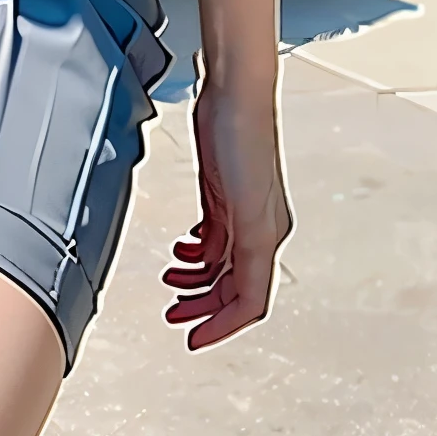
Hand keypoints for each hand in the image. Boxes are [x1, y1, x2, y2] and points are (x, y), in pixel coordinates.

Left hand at [162, 77, 292, 349]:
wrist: (233, 95)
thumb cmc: (243, 141)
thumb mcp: (246, 210)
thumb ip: (245, 258)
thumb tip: (244, 305)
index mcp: (266, 238)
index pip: (249, 302)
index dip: (222, 327)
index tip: (193, 340)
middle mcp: (257, 229)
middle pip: (232, 287)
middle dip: (203, 306)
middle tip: (172, 314)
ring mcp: (239, 210)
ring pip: (220, 264)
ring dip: (196, 278)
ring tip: (169, 278)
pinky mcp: (222, 192)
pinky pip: (212, 236)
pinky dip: (196, 250)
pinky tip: (182, 249)